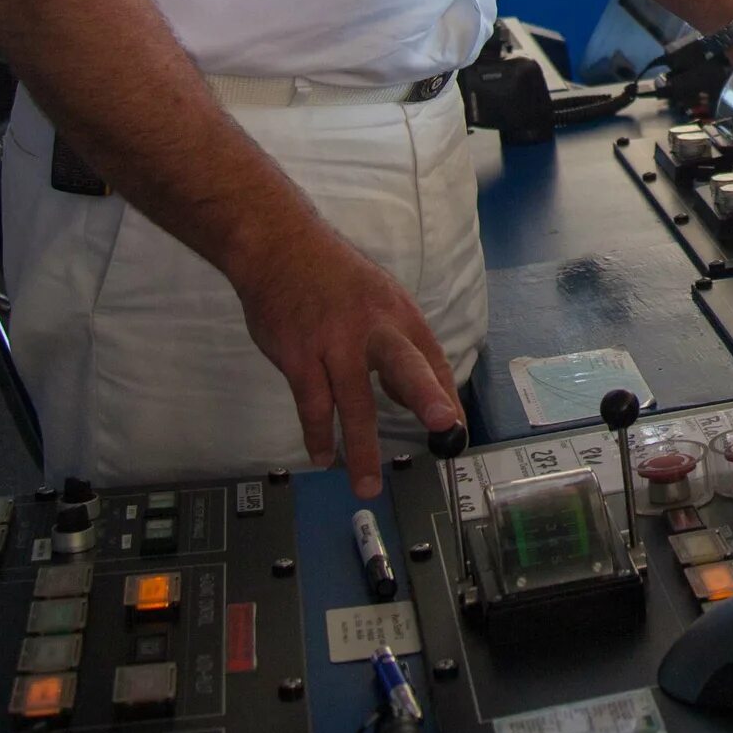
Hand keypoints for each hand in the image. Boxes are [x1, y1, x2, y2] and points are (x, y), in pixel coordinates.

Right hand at [228, 222, 460, 496]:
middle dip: (426, 394)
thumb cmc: (332, 278)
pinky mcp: (298, 355)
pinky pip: (311, 403)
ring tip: (368, 486)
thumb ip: (397, 346)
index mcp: (398, 313)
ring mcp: (332, 341)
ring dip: (360, 447)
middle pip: (404, 363)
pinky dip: (316, 433)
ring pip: (351, 401)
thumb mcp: (378, 299)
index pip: (431, 359)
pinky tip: (322, 456)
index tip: (454, 429)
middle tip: (444, 425)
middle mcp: (371, 326)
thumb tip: (411, 397)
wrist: (278, 246)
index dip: (445, 395)